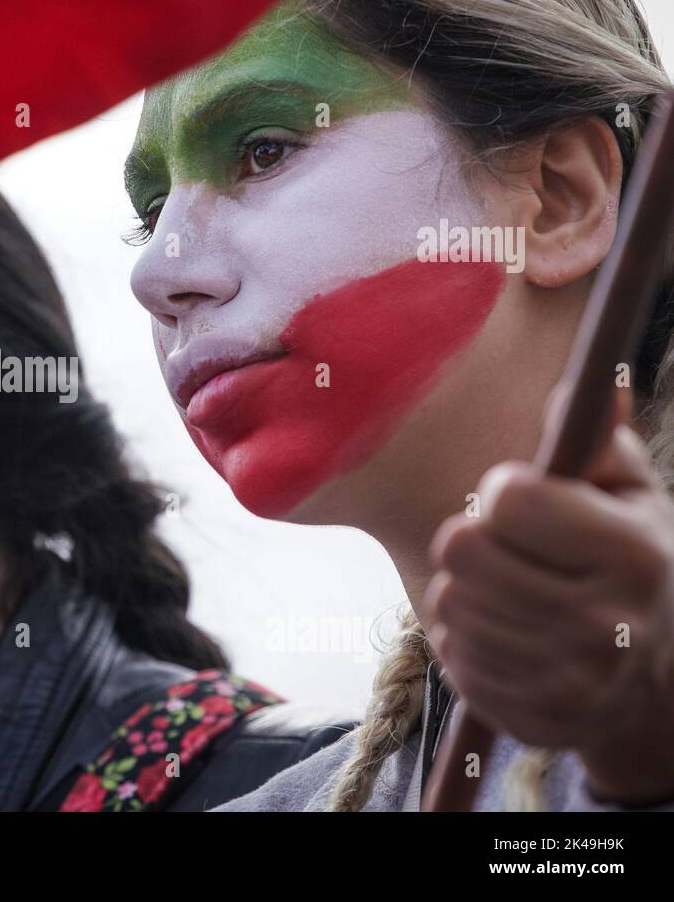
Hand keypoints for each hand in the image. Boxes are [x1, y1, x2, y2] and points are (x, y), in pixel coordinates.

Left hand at [425, 394, 673, 805]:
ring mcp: (571, 680)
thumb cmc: (624, 563)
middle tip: (504, 551)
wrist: (650, 681)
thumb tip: (603, 382)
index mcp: (634, 554)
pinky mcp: (533, 717)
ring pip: (449, 605)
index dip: (503, 492)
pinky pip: (453, 658)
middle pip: (462, 550)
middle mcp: (608, 622)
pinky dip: (466, 643)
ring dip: (464, 594)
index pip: (509, 498)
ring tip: (508, 595)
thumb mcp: (628, 497)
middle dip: (471, 542)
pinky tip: (506, 638)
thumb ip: (600, 442)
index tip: (523, 504)